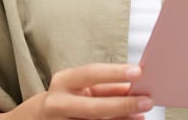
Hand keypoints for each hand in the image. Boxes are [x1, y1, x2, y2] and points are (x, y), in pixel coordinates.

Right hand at [39, 63, 153, 119]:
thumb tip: (134, 86)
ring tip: (142, 114)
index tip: (138, 72)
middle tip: (147, 101)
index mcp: (63, 81)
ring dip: (123, 119)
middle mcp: (59, 104)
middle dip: (122, 104)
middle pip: (93, 107)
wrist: (40, 118)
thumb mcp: (81, 85)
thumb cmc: (67, 96)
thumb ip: (105, 86)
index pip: (91, 73)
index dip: (115, 73)